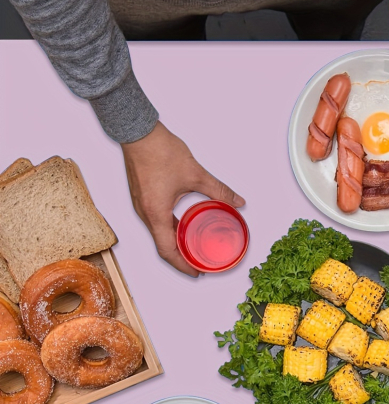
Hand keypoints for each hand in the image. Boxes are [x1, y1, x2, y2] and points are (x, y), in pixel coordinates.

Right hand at [121, 121, 244, 275]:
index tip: (197, 273)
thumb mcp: (195, 174)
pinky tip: (183, 227)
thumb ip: (218, 190)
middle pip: (162, 246)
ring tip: (193, 249)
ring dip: (175, 244)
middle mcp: (145, 213)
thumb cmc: (159, 151)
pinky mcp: (142, 197)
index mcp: (155, 214)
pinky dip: (169, 230)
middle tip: (199, 264)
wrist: (137, 130)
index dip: (182, 266)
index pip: (167, 251)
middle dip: (181, 259)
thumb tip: (237, 202)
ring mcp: (141, 205)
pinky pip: (155, 221)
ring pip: (158, 234)